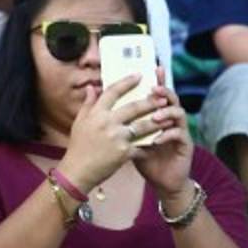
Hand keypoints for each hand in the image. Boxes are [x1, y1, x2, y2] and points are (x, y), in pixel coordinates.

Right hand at [58, 72, 168, 190]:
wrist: (78, 171)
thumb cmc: (78, 147)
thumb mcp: (79, 122)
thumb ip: (88, 103)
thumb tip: (92, 87)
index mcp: (96, 114)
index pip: (113, 92)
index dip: (127, 82)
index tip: (139, 75)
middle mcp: (108, 123)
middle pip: (134, 108)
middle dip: (150, 102)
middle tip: (163, 98)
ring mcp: (117, 138)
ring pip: (143, 126)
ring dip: (157, 122)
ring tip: (169, 118)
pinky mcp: (124, 153)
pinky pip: (141, 146)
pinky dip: (150, 144)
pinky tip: (160, 141)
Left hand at [131, 68, 192, 197]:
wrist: (162, 181)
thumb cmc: (146, 158)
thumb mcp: (130, 139)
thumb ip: (120, 122)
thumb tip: (102, 102)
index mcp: (158, 115)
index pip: (158, 94)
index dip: (158, 81)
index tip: (154, 68)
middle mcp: (171, 119)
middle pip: (171, 98)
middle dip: (163, 92)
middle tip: (154, 89)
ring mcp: (180, 131)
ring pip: (178, 113)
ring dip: (166, 112)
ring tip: (155, 116)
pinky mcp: (185, 144)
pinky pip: (179, 134)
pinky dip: (167, 134)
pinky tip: (157, 138)